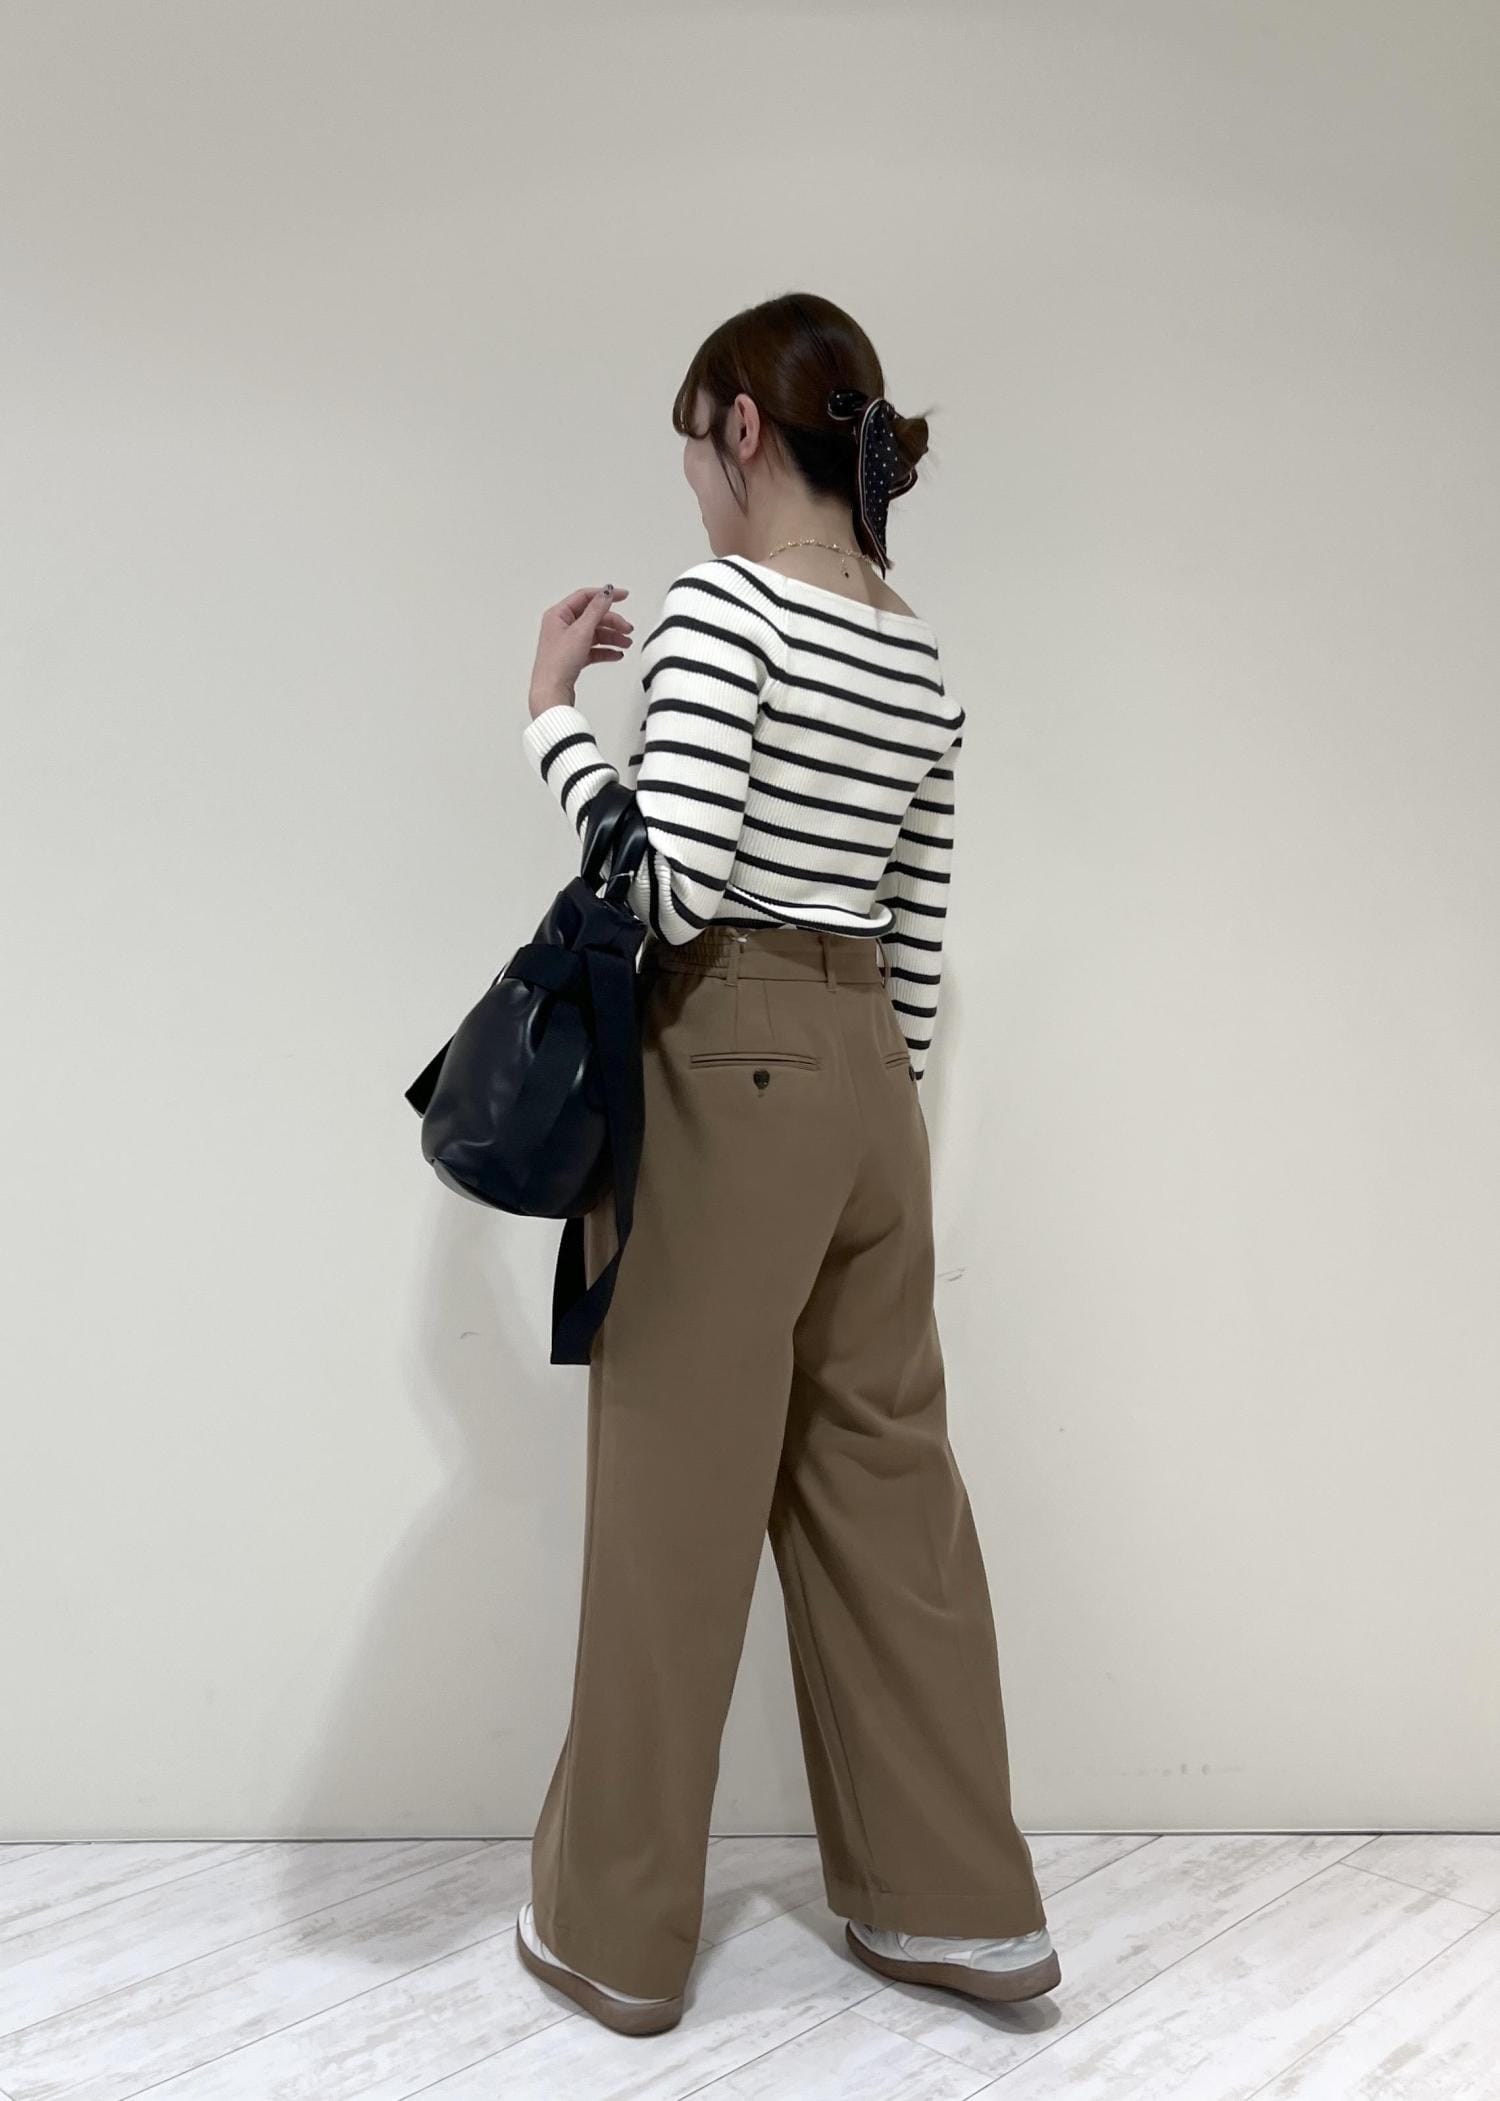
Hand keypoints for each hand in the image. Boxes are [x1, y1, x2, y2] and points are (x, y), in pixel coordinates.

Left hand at [528, 583, 633, 718]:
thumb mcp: (581, 631)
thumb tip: (606, 593)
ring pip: (595, 634)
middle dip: (612, 622)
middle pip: (593, 617)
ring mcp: (567, 642)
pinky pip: (593, 649)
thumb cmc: (558, 663)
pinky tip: (616, 654)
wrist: (552, 692)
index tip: (623, 596)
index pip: (585, 597)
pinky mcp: (572, 657)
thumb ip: (596, 610)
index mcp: (558, 615)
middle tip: (627, 629)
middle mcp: (561, 626)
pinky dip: (605, 651)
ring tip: (626, 644)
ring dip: (612, 637)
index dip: (605, 595)